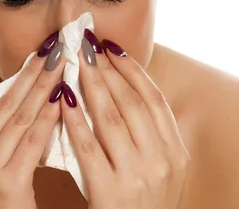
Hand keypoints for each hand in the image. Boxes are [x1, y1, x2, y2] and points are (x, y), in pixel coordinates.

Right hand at [0, 39, 65, 208]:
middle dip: (29, 72)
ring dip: (44, 86)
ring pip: (19, 116)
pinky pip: (32, 140)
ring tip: (62, 64)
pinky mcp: (8, 184)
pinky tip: (62, 98)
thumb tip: (18, 93)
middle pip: (0, 104)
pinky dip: (49, 115)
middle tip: (51, 48)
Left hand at [60, 31, 189, 208]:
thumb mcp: (159, 171)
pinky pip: (88, 146)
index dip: (132, 70)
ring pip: (111, 118)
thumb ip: (149, 137)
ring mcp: (138, 177)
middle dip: (106, 69)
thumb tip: (124, 90)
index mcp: (176, 152)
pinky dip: (75, 119)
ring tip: (73, 63)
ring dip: (90, 85)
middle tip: (86, 45)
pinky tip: (62, 99)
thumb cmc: (141, 206)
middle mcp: (162, 161)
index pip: (153, 99)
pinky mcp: (111, 194)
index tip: (112, 48)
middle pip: (131, 102)